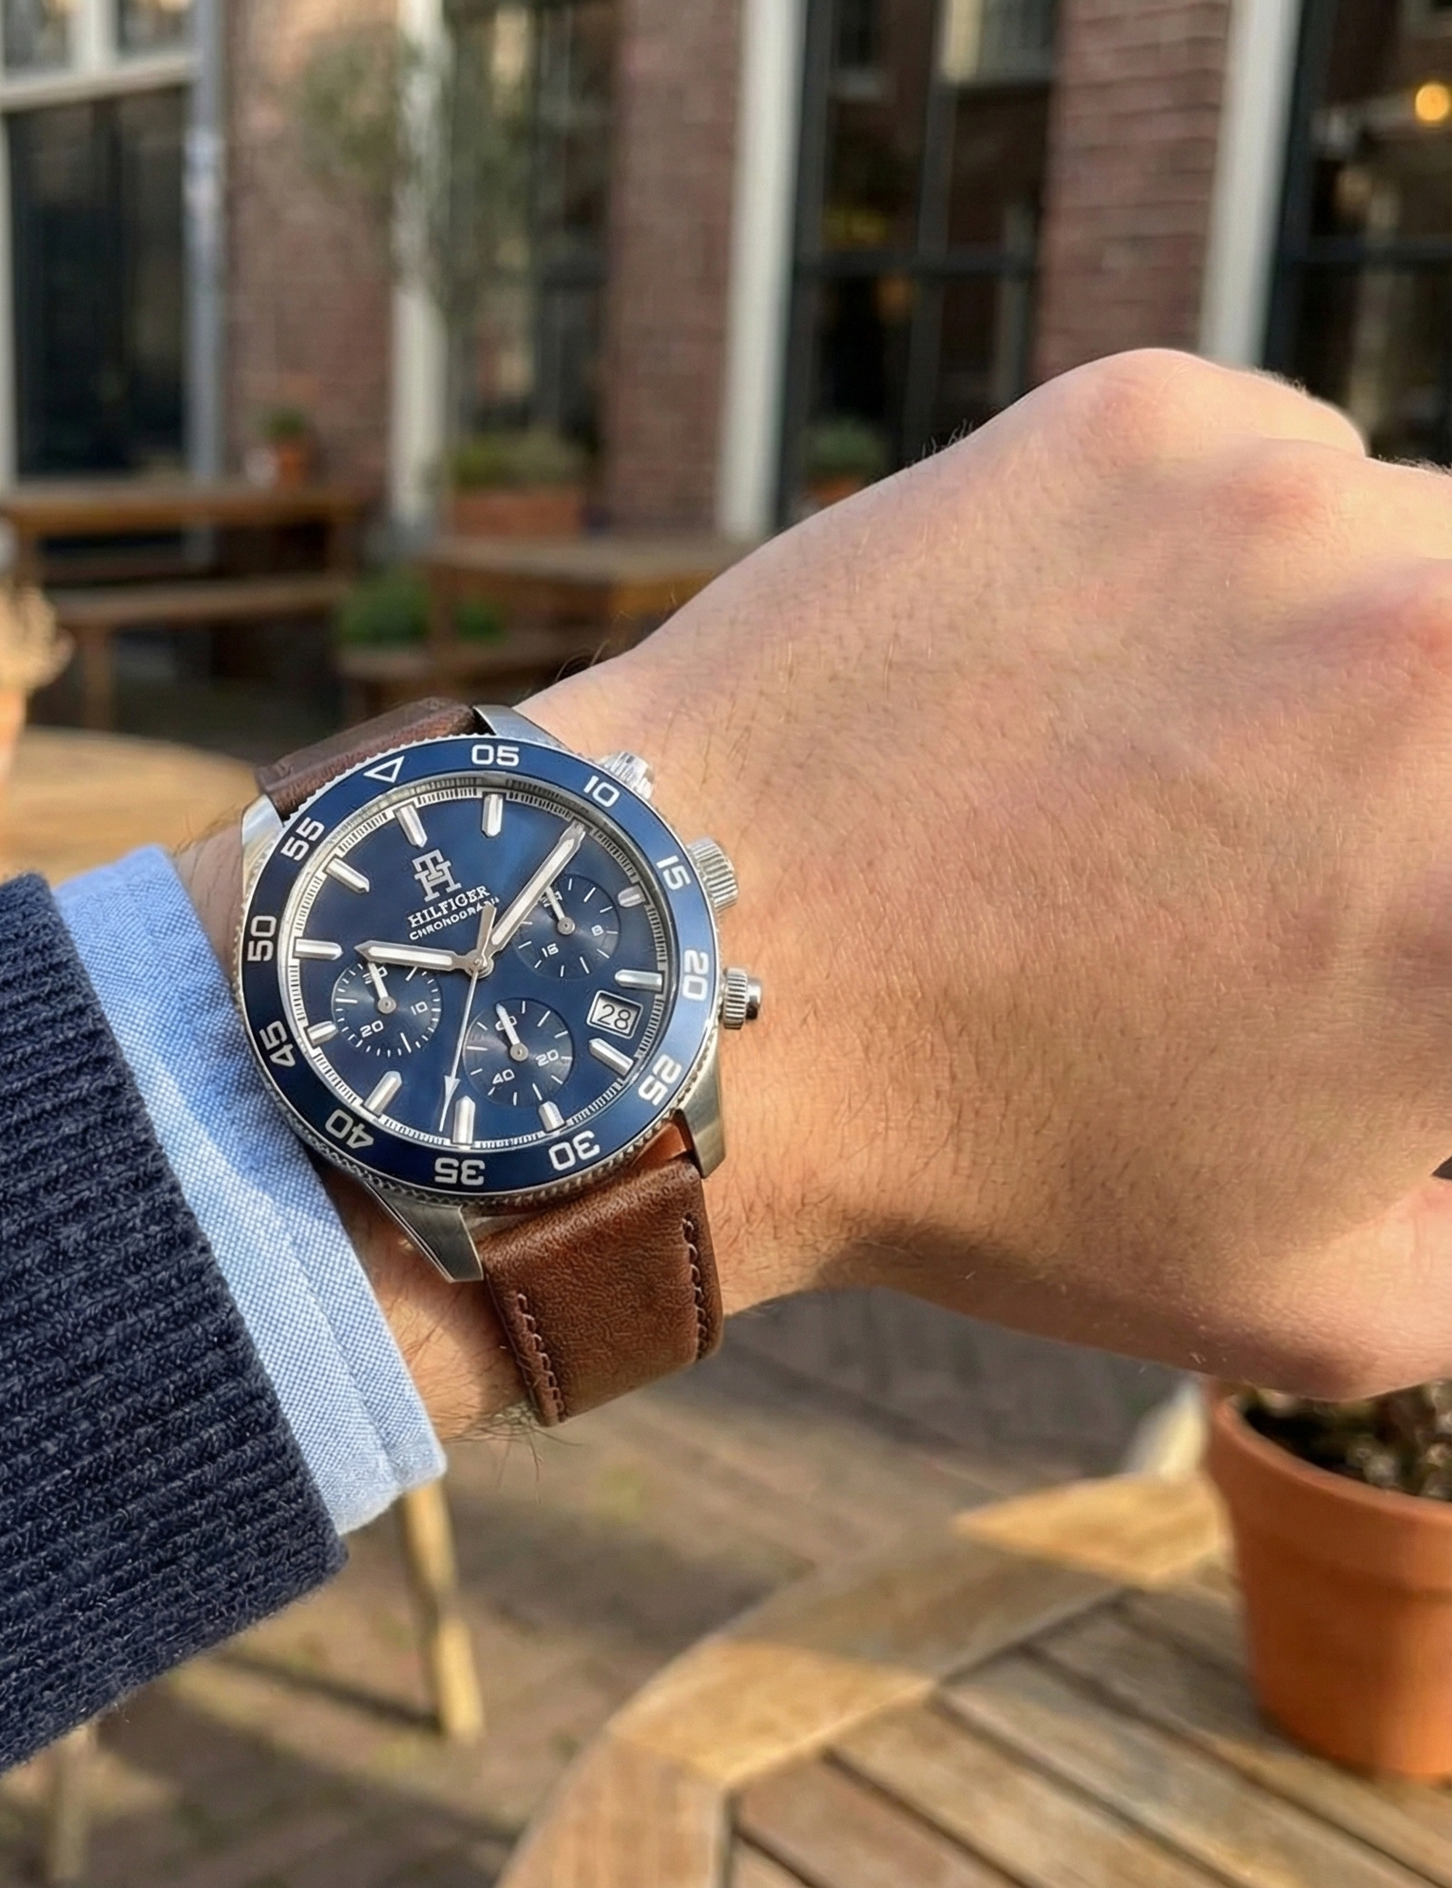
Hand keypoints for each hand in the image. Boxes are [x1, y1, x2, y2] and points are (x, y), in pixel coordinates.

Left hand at [184, 350, 1451, 1430]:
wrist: (676, 986)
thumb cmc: (973, 1165)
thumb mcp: (1301, 1300)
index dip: (1435, 902)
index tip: (1377, 918)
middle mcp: (1442, 656)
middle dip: (1431, 771)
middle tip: (1287, 845)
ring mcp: (1286, 508)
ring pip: (1417, 548)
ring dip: (1348, 652)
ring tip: (1163, 772)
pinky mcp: (1139, 422)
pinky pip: (1269, 463)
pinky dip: (1219, 557)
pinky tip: (1080, 670)